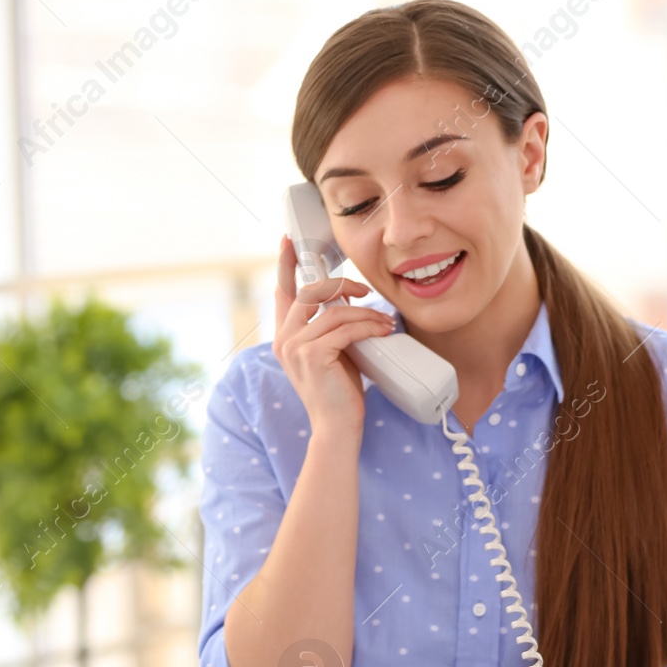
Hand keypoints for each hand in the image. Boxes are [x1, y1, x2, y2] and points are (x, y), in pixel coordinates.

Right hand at [272, 235, 394, 437]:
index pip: (282, 292)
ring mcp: (295, 347)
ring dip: (365, 312)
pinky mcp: (312, 355)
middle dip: (341, 285)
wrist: (337, 426)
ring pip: (333, 310)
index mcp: (285, 337)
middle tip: (364, 291)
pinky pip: (345, 327)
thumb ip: (329, 327)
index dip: (286, 264)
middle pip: (310, 292)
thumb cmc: (338, 391)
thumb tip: (348, 300)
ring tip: (384, 322)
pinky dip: (368, 326)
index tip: (289, 240)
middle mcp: (284, 339)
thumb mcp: (331, 352)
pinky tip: (382, 330)